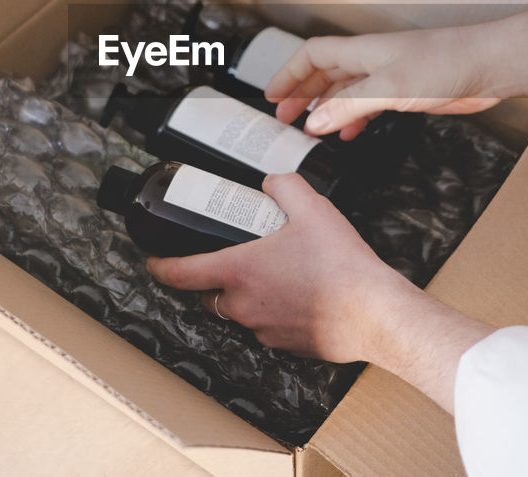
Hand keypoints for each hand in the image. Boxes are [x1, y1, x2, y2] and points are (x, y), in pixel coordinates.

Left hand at [146, 173, 416, 362]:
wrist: (374, 313)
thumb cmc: (341, 265)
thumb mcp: (312, 208)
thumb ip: (284, 186)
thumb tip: (271, 182)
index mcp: (239, 272)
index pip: (181, 274)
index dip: (161, 267)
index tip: (153, 262)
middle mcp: (244, 306)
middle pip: (210, 295)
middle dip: (212, 279)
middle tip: (228, 258)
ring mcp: (264, 329)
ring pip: (241, 312)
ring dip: (247, 296)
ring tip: (274, 273)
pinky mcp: (287, 345)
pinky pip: (268, 326)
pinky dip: (274, 311)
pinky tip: (299, 294)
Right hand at [265, 27, 501, 138]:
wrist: (488, 65)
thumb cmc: (446, 62)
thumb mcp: (389, 87)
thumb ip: (349, 105)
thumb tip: (316, 122)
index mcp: (361, 52)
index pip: (311, 56)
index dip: (288, 74)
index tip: (271, 96)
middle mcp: (371, 61)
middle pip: (324, 74)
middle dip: (301, 94)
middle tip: (285, 117)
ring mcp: (388, 76)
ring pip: (345, 91)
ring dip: (326, 109)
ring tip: (312, 130)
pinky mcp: (406, 91)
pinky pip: (368, 104)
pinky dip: (354, 119)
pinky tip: (351, 134)